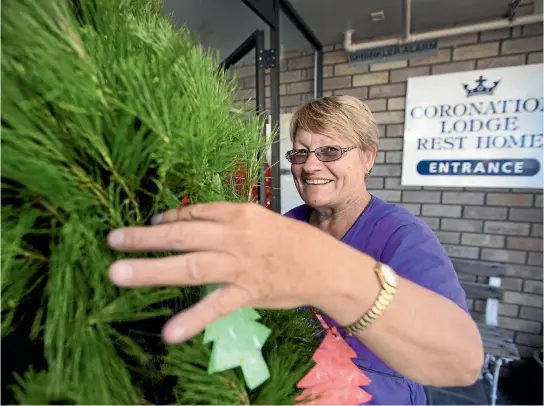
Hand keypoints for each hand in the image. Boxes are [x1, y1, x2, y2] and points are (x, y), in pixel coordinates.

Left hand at [107, 202, 350, 343]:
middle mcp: (235, 235)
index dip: (167, 220)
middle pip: (182, 235)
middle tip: (113, 240)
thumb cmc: (293, 242)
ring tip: (118, 273)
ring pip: (191, 265)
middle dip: (145, 238)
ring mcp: (241, 264)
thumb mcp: (259, 222)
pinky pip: (216, 306)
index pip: (194, 214)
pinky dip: (193, 319)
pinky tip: (170, 333)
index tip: (149, 225)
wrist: (327, 265)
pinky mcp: (249, 291)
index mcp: (239, 213)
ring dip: (152, 270)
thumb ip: (226, 223)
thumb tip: (190, 224)